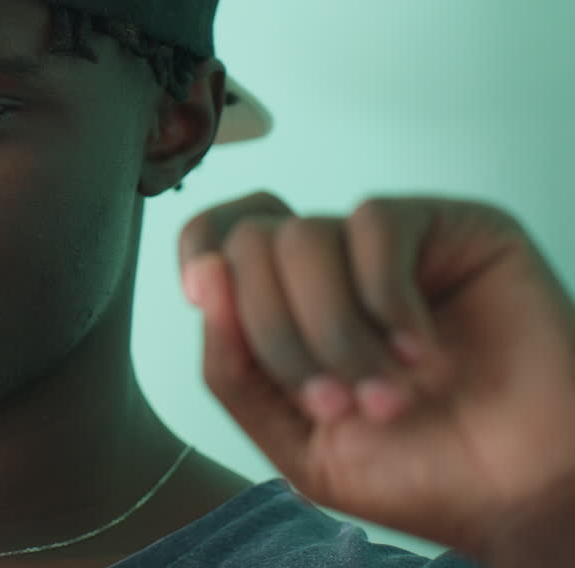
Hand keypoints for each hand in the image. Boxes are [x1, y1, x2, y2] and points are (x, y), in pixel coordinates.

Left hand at [178, 192, 574, 557]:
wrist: (518, 493)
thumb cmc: (414, 470)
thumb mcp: (294, 442)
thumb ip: (234, 368)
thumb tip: (205, 281)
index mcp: (284, 306)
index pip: (216, 237)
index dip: (198, 253)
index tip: (201, 298)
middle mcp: (329, 266)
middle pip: (251, 243)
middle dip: (280, 335)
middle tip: (336, 402)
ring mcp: (385, 244)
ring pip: (304, 235)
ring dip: (335, 330)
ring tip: (387, 394)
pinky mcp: (447, 226)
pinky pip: (374, 223)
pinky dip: (385, 298)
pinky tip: (421, 350)